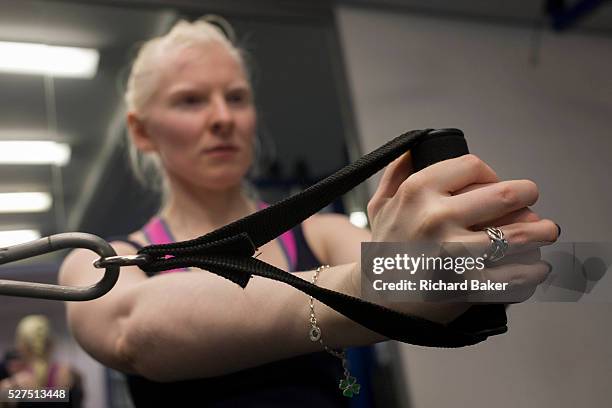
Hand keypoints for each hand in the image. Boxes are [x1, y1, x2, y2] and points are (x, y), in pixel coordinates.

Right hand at [366, 152, 557, 298]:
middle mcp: (436, 217)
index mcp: (417, 191)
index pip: (472, 166)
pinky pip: (514, 275)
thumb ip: (397, 172)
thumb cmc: (383, 249)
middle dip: (527, 194)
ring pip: (518, 235)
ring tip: (546, 232)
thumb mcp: (379, 204)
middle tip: (531, 199)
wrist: (374, 298)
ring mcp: (453, 252)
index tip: (495, 185)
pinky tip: (535, 268)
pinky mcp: (466, 285)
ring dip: (540, 232)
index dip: (491, 173)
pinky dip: (532, 272)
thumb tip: (415, 147)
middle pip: (505, 194)